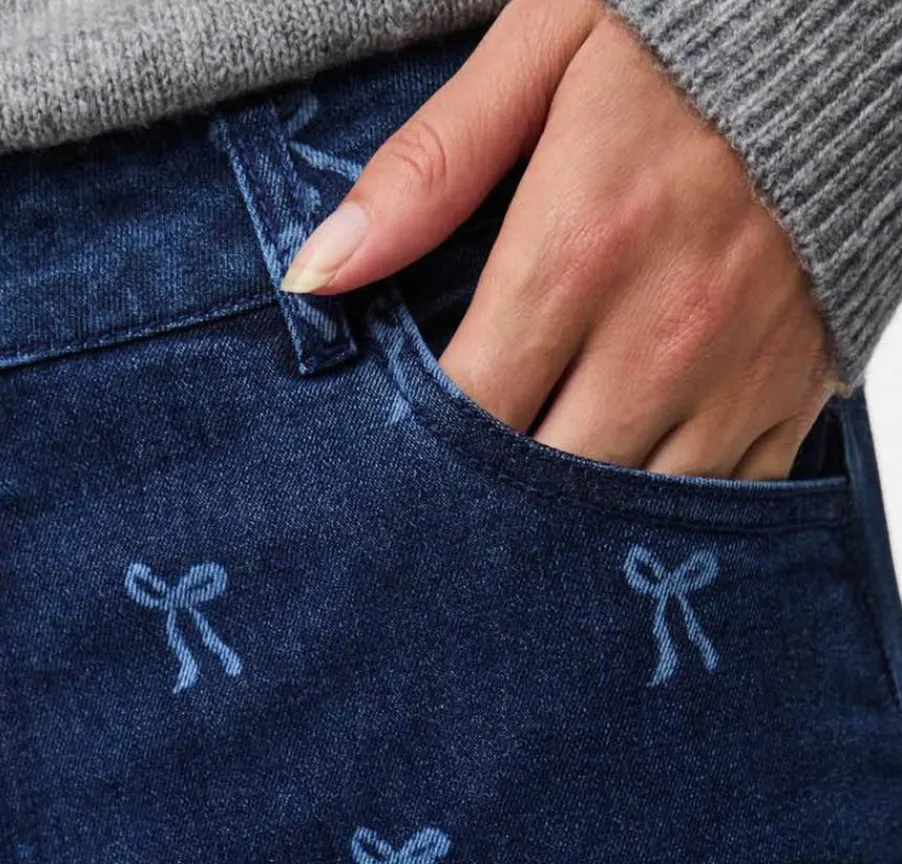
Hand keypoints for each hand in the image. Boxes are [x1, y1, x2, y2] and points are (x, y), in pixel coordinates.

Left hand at [282, 0, 843, 479]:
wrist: (868, 20)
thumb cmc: (690, 30)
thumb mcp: (545, 53)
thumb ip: (429, 170)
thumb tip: (314, 271)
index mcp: (582, 248)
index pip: (467, 409)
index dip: (416, 450)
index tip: (387, 458)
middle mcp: (663, 332)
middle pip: (540, 482)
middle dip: (485, 499)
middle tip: (444, 500)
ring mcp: (737, 374)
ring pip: (623, 510)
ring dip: (567, 517)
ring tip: (523, 498)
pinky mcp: (794, 395)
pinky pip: (712, 502)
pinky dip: (656, 506)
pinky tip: (616, 483)